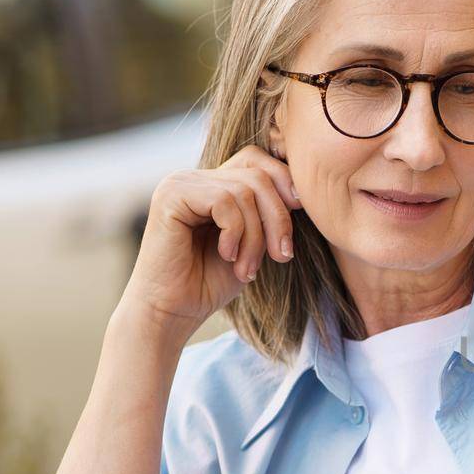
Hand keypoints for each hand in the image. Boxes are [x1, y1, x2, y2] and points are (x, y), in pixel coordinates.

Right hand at [121, 146, 302, 335]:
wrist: (172, 312)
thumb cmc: (210, 283)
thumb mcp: (252, 243)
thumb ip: (268, 214)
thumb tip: (302, 192)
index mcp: (212, 184)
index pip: (257, 160)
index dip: (284, 182)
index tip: (301, 213)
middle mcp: (195, 178)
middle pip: (258, 176)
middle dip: (278, 218)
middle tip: (281, 256)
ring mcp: (181, 183)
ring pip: (245, 191)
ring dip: (256, 236)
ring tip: (247, 267)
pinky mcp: (172, 196)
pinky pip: (224, 201)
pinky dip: (235, 233)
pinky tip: (227, 256)